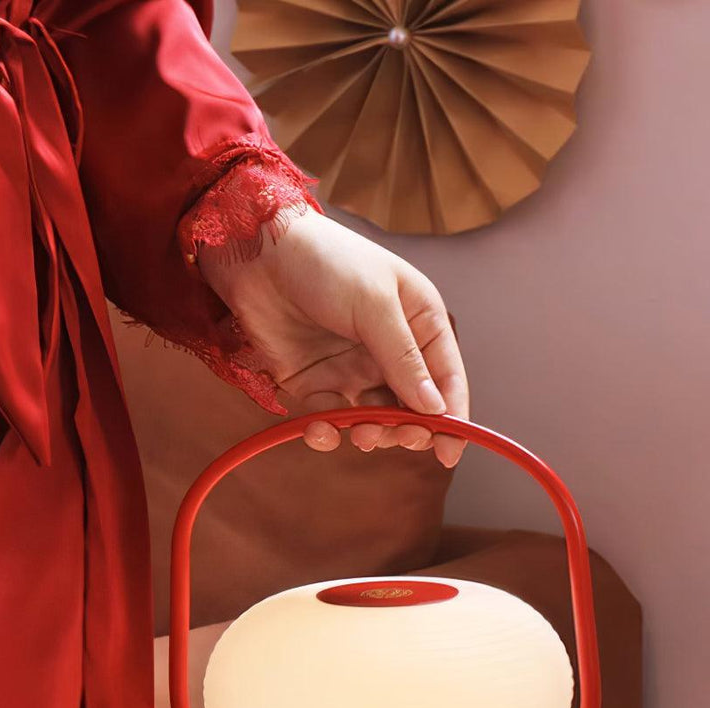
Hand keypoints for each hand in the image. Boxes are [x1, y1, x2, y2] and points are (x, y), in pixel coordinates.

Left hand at [198, 211, 469, 466]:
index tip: (449, 451)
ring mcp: (353, 369)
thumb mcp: (374, 304)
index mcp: (419, 322)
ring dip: (372, 433)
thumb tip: (435, 409)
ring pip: (375, 419)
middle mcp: (391, 350)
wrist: (257, 253)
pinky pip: (332, 419)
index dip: (452, 416)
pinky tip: (321, 430)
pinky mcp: (316, 383)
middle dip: (410, 428)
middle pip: (414, 407)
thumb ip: (404, 359)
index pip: (446, 377)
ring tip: (361, 434)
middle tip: (401, 437)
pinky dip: (329, 432)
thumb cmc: (326, 261)